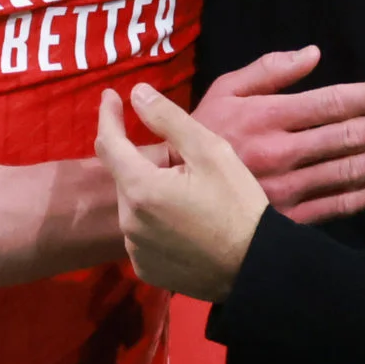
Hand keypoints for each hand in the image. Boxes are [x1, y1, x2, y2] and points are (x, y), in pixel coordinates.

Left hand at [96, 83, 269, 301]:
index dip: (108, 116)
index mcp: (140, 188)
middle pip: (125, 176)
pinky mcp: (146, 270)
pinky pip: (141, 234)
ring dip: (149, 191)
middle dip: (144, 161)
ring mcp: (135, 250)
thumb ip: (168, 119)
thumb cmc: (237, 204)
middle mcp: (128, 221)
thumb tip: (136, 93)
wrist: (257, 267)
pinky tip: (182, 223)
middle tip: (183, 161)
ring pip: (133, 205)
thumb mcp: (210, 151)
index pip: (109, 143)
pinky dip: (154, 221)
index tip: (110, 96)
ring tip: (188, 195)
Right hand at [194, 46, 364, 222]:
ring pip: (350, 172)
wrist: (169, 193)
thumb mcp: (224, 89)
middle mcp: (281, 152)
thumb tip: (313, 54)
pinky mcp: (288, 218)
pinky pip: (338, 206)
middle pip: (349, 137)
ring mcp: (287, 189)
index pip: (330, 103)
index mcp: (267, 117)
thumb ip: (269, 69)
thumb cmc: (199, 134)